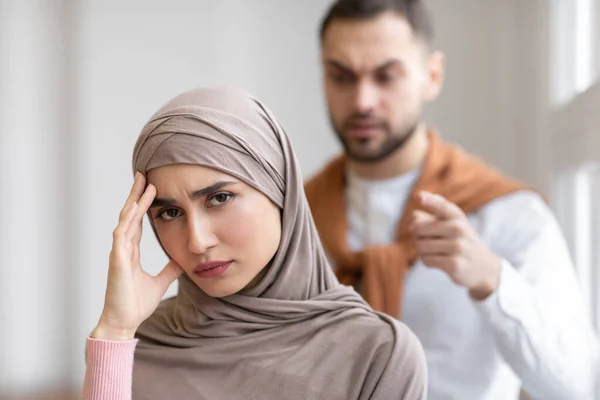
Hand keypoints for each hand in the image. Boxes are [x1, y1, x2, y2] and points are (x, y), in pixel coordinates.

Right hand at [92, 172, 182, 340]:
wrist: (124, 322)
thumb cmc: (136, 303)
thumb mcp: (160, 282)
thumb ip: (169, 270)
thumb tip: (182, 261)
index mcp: (132, 251)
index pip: (137, 221)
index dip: (143, 203)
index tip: (151, 186)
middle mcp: (124, 248)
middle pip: (130, 214)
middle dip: (136, 194)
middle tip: (143, 174)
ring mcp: (119, 253)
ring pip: (126, 220)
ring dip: (134, 201)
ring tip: (142, 183)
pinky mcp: (117, 261)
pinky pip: (121, 236)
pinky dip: (128, 221)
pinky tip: (134, 209)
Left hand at [411, 191, 500, 299]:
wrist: (483, 266)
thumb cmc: (460, 241)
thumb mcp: (450, 225)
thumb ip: (429, 218)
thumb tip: (414, 216)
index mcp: (457, 216)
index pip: (442, 206)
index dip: (430, 201)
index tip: (418, 195)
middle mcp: (459, 229)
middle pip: (419, 229)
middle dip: (417, 236)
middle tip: (427, 240)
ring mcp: (458, 247)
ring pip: (421, 246)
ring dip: (422, 250)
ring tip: (435, 251)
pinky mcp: (455, 264)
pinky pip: (426, 260)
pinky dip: (427, 261)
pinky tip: (439, 261)